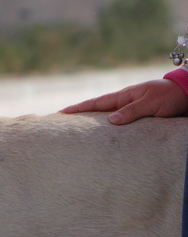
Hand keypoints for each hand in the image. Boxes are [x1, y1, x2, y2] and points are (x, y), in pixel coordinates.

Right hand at [62, 79, 187, 124]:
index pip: (96, 103)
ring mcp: (128, 112)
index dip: (78, 108)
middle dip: (79, 118)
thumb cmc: (170, 97)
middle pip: (96, 112)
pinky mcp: (135, 121)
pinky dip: (106, 133)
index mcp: (124, 97)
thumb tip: (110, 120)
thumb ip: (131, 111)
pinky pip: (117, 128)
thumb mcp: (151, 103)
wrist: (187, 95)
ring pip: (105, 120)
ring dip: (91, 127)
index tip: (61, 113)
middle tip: (61, 126)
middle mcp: (124, 105)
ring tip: (76, 136)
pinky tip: (100, 140)